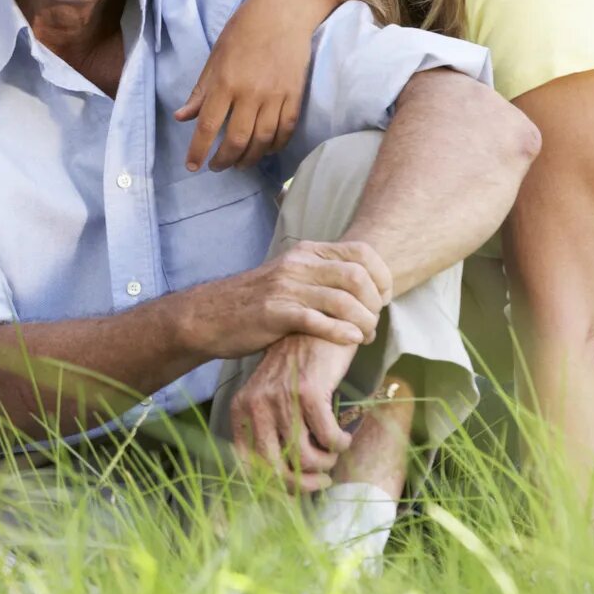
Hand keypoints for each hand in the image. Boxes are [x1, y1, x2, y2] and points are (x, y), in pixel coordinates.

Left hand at [176, 0, 345, 170]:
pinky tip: (266, 150)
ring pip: (262, 141)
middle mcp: (250, 93)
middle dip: (224, 160)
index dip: (198, 151)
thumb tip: (182, 118)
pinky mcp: (295, 95)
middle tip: (217, 167)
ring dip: (249, 158)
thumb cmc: (243, 31)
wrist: (284, 12)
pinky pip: (285, 130)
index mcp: (225, 83)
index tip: (192, 166)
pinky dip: (275, 145)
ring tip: (240, 163)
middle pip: (236, 140)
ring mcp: (275, 96)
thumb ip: (201, 92)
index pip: (208, 126)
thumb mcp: (215, 58)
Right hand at [185, 239, 392, 359]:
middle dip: (375, 303)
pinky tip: (350, 341)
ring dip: (363, 322)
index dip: (382, 276)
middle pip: (357, 277)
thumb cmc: (256, 302)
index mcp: (306, 252)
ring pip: (343, 300)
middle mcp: (297, 264)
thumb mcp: (290, 277)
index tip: (384, 299)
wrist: (210, 316)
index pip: (362, 253)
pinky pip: (318, 321)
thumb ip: (322, 276)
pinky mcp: (275, 313)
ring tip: (364, 337)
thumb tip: (364, 286)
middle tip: (373, 323)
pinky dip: (341, 333)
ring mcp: (285, 288)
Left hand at [229, 333, 361, 492]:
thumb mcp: (274, 400)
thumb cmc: (299, 371)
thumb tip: (286, 484)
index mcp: (242, 412)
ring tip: (334, 454)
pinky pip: (328, 438)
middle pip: (277, 470)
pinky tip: (344, 437)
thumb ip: (273, 433)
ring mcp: (280, 399)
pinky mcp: (308, 392)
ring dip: (326, 463)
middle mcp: (255, 407)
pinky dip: (340, 444)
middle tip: (323, 480)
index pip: (249, 467)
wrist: (316, 328)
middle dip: (304, 484)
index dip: (274, 486)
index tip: (295, 491)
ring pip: (305, 458)